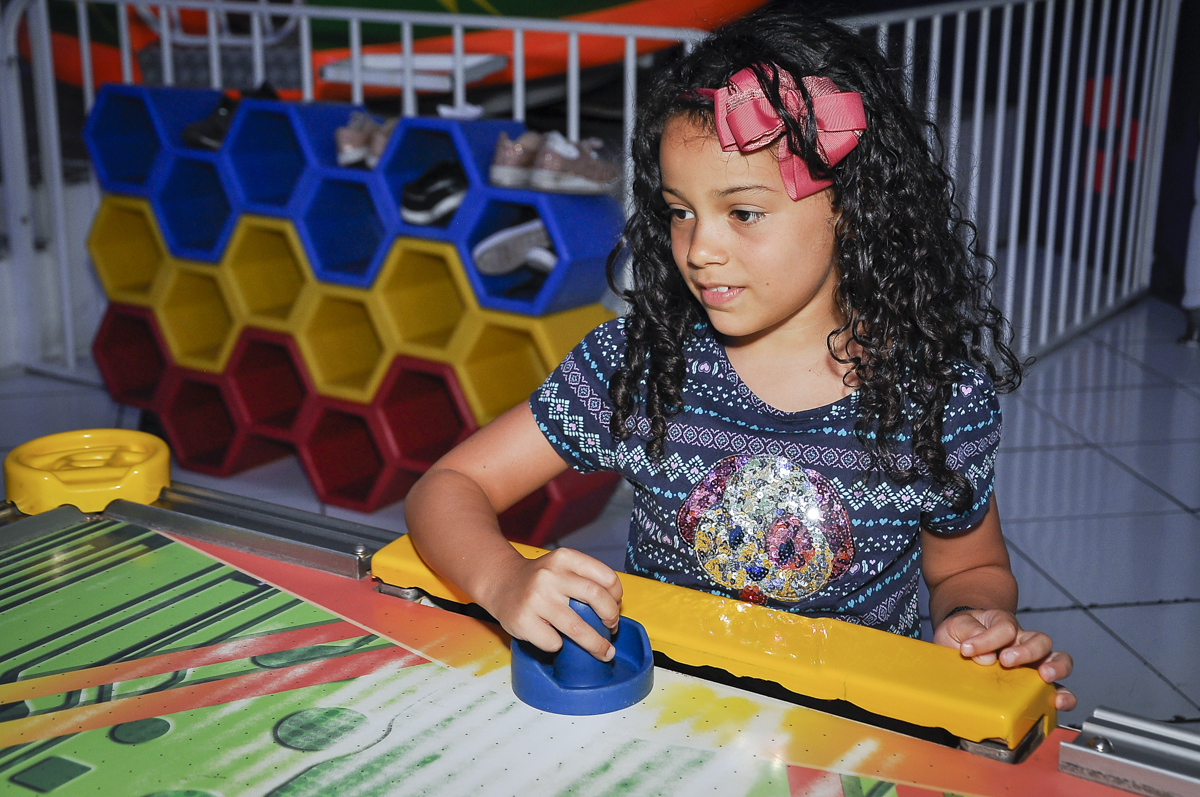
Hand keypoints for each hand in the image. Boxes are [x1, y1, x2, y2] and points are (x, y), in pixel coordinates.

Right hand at [480, 548, 622, 661]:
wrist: (499, 583)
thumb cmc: (538, 580)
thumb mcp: (561, 566)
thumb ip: (584, 579)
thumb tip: (614, 608)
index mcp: (564, 558)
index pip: (606, 577)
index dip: (617, 596)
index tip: (616, 607)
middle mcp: (550, 575)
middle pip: (597, 598)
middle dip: (611, 618)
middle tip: (612, 628)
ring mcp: (536, 599)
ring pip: (578, 628)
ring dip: (596, 644)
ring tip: (604, 652)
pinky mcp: (523, 621)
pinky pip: (554, 642)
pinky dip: (559, 645)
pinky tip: (555, 639)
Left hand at [933, 608, 1075, 710]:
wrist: (962, 643)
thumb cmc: (963, 633)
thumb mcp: (957, 625)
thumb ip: (969, 632)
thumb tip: (986, 657)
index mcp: (1004, 623)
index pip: (1005, 627)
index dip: (987, 639)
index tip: (966, 649)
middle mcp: (1024, 641)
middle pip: (1040, 640)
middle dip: (1027, 651)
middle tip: (1007, 660)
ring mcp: (1034, 662)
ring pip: (1058, 659)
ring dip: (1056, 668)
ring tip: (1045, 677)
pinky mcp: (1036, 684)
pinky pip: (1058, 689)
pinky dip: (1063, 695)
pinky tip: (1058, 703)